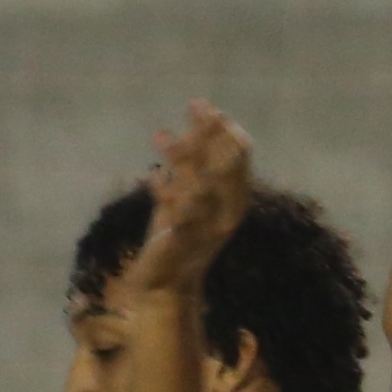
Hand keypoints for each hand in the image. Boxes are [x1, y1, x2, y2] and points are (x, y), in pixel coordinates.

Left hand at [115, 102, 254, 300]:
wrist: (166, 285)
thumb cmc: (177, 236)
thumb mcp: (185, 196)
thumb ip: (189, 166)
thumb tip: (190, 130)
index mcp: (234, 201)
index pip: (240, 158)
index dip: (224, 130)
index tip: (207, 108)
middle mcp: (226, 214)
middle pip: (223, 165)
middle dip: (209, 133)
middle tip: (194, 105)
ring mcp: (206, 229)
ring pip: (199, 184)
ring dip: (180, 157)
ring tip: (160, 134)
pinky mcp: (182, 242)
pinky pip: (176, 212)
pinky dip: (164, 192)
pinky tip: (151, 175)